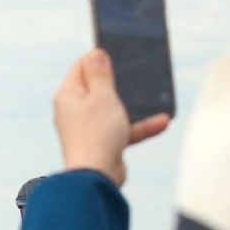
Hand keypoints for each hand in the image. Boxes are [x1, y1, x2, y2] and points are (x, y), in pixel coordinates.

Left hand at [53, 49, 170, 186]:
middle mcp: (74, 111)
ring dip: (135, 106)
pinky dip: (140, 126)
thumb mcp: (102, 95)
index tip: (118, 52)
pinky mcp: (103, 144)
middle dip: (120, 82)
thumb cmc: (96, 133)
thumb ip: (100, 74)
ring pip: (114, 110)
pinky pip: (123, 130)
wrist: (97, 176)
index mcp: (68, 95)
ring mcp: (89, 128)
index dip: (98, 58)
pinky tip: (162, 122)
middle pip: (98, 88)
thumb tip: (96, 54)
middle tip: (138, 72)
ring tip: (155, 98)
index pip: (81, 67)